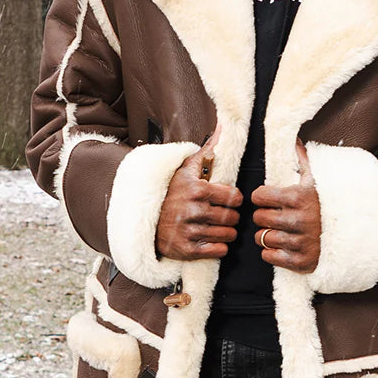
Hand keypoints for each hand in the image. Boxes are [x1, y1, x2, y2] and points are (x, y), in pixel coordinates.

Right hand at [156, 125, 242, 260]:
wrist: (143, 217)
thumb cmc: (171, 191)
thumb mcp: (187, 168)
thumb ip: (209, 149)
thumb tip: (225, 125)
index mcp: (197, 190)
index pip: (234, 198)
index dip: (234, 200)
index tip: (228, 200)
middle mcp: (193, 211)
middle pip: (232, 218)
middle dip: (231, 217)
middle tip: (224, 215)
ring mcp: (189, 232)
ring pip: (227, 235)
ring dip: (226, 232)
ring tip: (217, 226)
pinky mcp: (185, 250)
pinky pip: (217, 251)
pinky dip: (218, 247)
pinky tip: (211, 239)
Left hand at [252, 140, 320, 272]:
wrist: (352, 233)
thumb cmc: (327, 204)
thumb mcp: (317, 180)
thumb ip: (302, 159)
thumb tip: (294, 139)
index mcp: (298, 197)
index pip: (259, 196)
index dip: (261, 197)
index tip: (266, 199)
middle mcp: (298, 220)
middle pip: (259, 217)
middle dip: (262, 216)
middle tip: (270, 215)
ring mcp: (300, 242)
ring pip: (262, 237)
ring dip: (265, 234)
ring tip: (274, 230)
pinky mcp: (301, 261)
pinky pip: (270, 256)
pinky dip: (270, 252)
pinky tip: (279, 245)